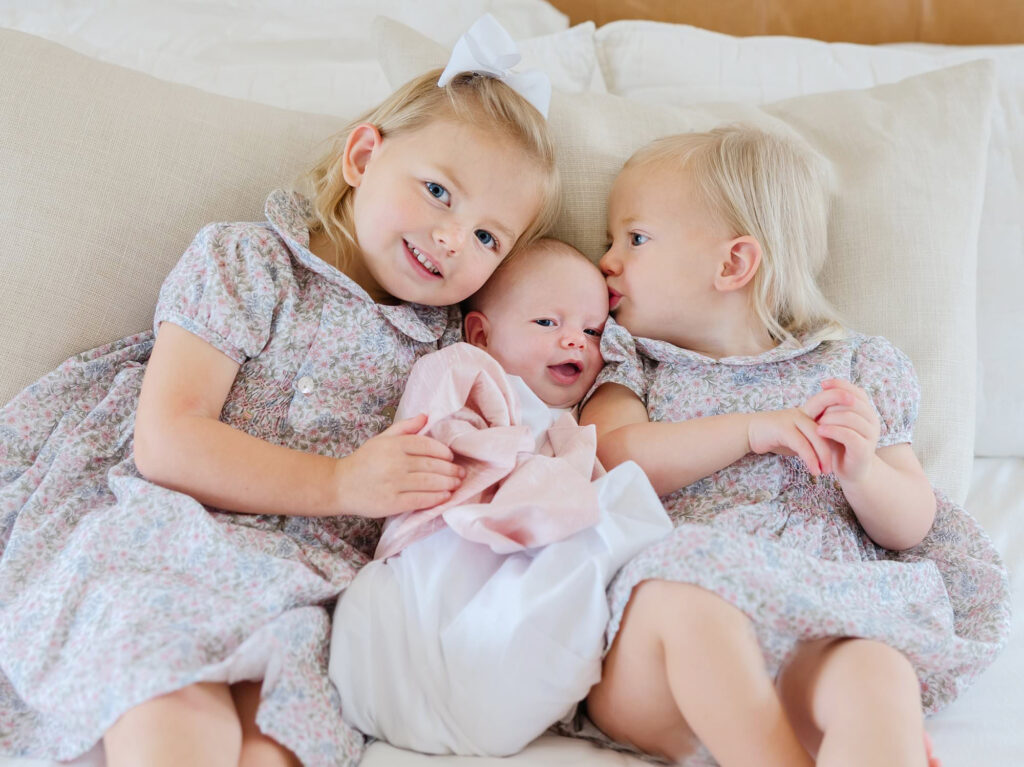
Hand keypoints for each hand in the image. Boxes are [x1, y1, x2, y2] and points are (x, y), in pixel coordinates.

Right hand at [332, 413, 464, 517]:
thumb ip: (404, 427)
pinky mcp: (391, 503)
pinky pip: (420, 499)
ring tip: (456, 483)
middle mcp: (394, 462)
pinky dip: (436, 498)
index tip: (451, 457)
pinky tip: (445, 496)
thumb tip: (426, 415)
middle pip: (431, 464)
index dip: (443, 452)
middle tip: (461, 473)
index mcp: (393, 445)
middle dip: (450, 469)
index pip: (426, 445)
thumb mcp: (381, 439)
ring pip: (429, 482)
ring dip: (447, 483)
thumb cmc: (364, 461)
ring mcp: (393, 483)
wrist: (340, 485)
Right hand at [747, 388, 850, 474]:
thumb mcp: (799, 435)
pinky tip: (815, 470)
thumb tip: (833, 449)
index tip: (860, 409)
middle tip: (855, 434)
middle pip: (826, 409)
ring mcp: (791, 418)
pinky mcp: (782, 429)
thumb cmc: (776, 435)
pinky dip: (810, 458)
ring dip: (824, 455)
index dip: (844, 401)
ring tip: (828, 471)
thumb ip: (815, 438)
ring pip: (816, 434)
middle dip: (843, 416)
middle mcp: (802, 411)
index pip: (830, 402)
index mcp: (808, 411)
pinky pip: (801, 444)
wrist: (750, 433)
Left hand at [813, 378, 880, 483]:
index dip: (840, 385)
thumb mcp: (836, 422)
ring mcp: (871, 435)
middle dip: (831, 405)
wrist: (850, 470)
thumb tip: (825, 385)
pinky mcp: (864, 449)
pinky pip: (848, 435)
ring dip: (829, 418)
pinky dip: (832, 430)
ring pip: (850, 417)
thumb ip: (835, 406)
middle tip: (816, 413)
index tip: (822, 384)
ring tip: (816, 423)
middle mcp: (873, 421)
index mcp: (867, 412)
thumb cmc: (840, 444)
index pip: (857, 391)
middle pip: (852, 403)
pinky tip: (819, 431)